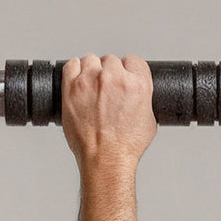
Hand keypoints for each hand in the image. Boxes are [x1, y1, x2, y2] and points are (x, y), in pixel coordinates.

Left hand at [61, 54, 156, 174]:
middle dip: (110, 73)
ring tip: (93, 89)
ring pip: (91, 60)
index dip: (129, 71)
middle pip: (111, 60)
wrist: (106, 159)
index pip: (133, 61)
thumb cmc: (126, 146)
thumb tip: (138, 92)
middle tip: (108, 91)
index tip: (124, 79)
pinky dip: (75, 71)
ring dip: (92, 71)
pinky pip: (72, 65)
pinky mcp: (71, 87)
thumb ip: (143, 98)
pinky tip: (79, 84)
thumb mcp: (149, 120)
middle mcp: (114, 78)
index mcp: (137, 84)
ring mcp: (90, 81)